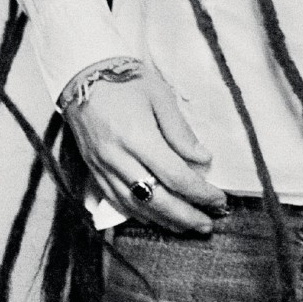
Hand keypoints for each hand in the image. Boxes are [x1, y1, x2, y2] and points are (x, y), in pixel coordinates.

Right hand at [60, 65, 227, 233]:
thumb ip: (181, 131)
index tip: (219, 201)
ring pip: (135, 206)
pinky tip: (156, 217)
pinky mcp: (93, 169)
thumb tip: (204, 159)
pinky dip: (139, 213)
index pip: (175, 176)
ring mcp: (102, 166)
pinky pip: (116, 201)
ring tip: (187, 227)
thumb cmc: (125, 80)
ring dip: (164, 220)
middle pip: (156, 199)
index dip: (200, 193)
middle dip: (185, 217)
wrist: (82, 74)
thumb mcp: (160, 96)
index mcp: (137, 136)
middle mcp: (117, 157)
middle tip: (208, 225)